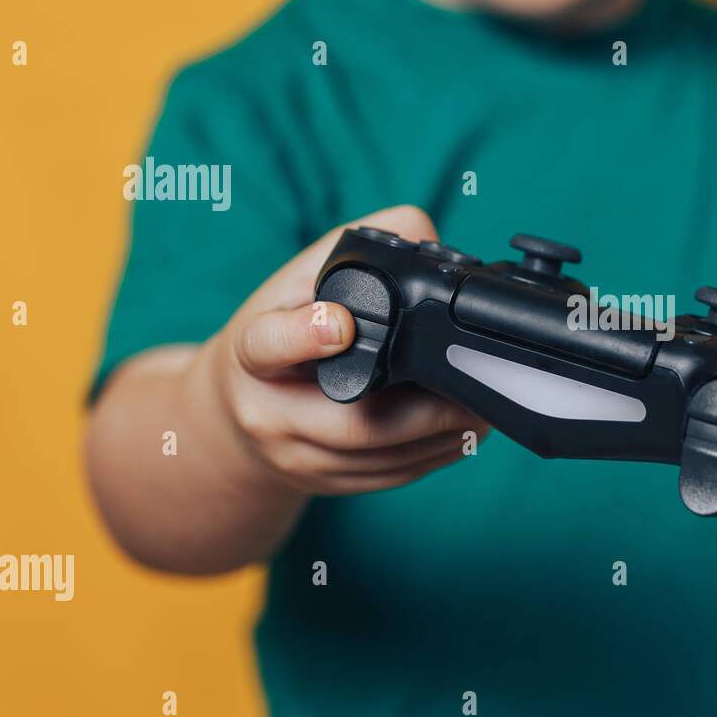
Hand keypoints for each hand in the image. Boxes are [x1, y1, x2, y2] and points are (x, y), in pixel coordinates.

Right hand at [200, 204, 489, 495]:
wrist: (235, 413)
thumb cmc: (276, 334)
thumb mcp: (295, 282)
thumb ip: (351, 248)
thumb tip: (422, 231)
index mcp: (251, 355)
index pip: (268, 345)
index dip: (305, 335)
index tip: (342, 322)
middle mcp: (269, 414)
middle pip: (352, 425)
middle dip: (424, 409)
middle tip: (469, 380)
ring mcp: (298, 458)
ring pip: (381, 459)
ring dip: (443, 434)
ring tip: (481, 403)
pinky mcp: (327, 484)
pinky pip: (390, 477)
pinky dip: (435, 455)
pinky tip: (462, 430)